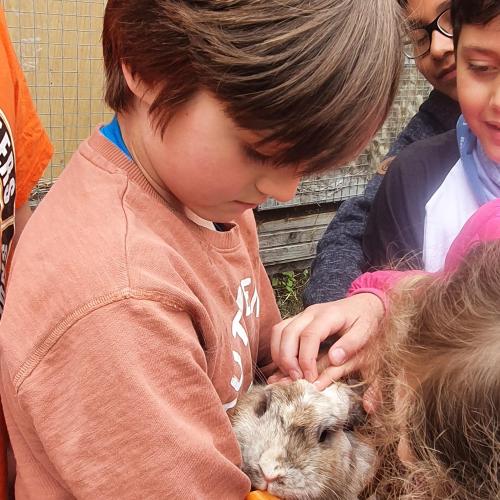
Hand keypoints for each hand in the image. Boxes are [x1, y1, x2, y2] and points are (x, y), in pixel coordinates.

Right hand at [270, 293, 384, 388]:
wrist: (363, 303)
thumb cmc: (365, 319)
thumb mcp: (366, 332)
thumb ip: (351, 345)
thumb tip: (334, 359)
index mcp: (328, 315)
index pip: (309, 335)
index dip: (306, 359)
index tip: (310, 378)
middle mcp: (310, 312)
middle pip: (287, 333)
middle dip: (287, 359)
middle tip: (297, 379)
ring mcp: (302, 315)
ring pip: (279, 331)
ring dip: (279, 354)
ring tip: (290, 374)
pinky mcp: (297, 320)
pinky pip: (279, 332)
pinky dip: (278, 349)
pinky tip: (287, 365)